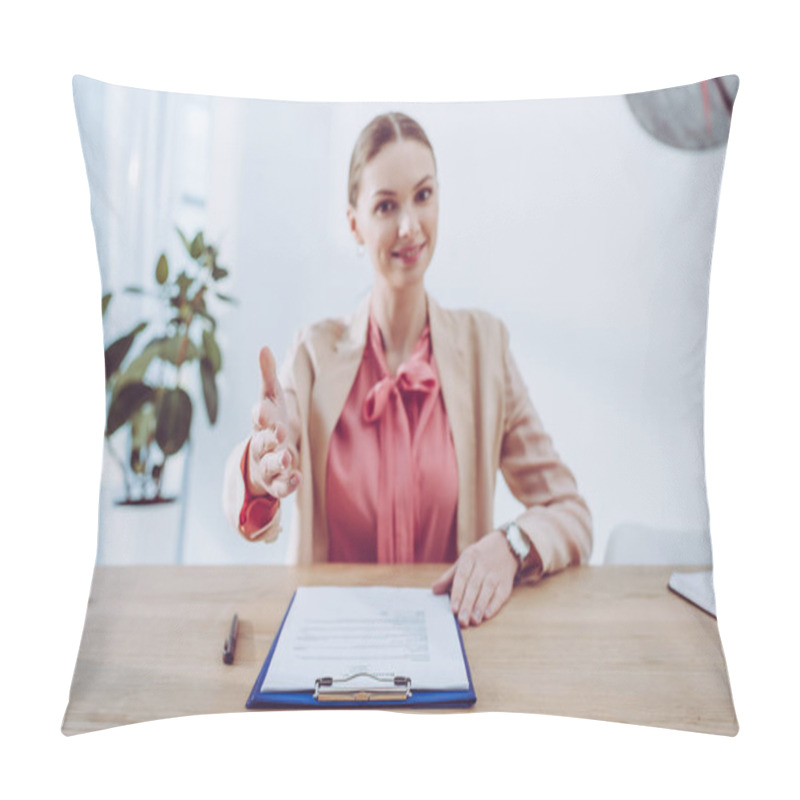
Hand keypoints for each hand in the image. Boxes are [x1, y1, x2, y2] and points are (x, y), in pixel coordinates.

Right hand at [247, 346, 301, 498]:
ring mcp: (267, 465)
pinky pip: (280, 486)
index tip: (263, 410)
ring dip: (278, 462)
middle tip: (279, 432)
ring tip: (288, 458)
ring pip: (269, 466)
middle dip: (269, 438)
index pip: (257, 417)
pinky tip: (297, 478)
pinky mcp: (277, 482)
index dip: (260, 414)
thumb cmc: (270, 421)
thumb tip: (264, 348)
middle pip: (261, 443)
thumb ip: (267, 375)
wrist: (265, 455)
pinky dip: (287, 484)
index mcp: (260, 423)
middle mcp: (261, 445)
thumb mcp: (271, 398)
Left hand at [432, 531, 517, 627]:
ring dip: (480, 607)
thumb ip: (449, 577)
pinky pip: (500, 595)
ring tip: (474, 621)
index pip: (462, 577)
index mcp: (470, 558)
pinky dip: (494, 605)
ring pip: (487, 591)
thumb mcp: (463, 561)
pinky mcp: (506, 582)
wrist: (505, 546)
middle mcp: (483, 565)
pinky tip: (487, 615)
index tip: (453, 609)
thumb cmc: (479, 557)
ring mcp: (496, 573)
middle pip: (474, 586)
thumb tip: (434, 590)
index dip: (457, 593)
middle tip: (462, 621)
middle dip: (467, 605)